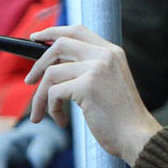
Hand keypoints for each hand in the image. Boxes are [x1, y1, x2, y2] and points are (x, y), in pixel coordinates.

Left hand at [26, 25, 161, 165]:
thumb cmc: (121, 117)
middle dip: (39, 63)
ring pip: (51, 73)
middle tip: (30, 80)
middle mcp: (105, 55)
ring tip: (41, 114)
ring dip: (40, 96)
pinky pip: (53, 92)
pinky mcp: (87, 85)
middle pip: (59, 45)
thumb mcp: (108, 83)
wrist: (137, 137)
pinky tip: (62, 122)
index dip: (53, 32)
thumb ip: (88, 69)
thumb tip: (52, 66)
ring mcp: (97, 68)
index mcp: (112, 51)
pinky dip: (51, 109)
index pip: (77, 30)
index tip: (36, 38)